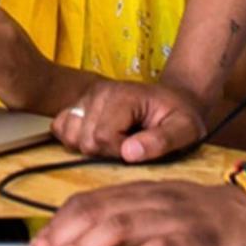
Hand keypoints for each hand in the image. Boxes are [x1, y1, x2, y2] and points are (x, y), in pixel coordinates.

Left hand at [16, 180, 245, 245]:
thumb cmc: (209, 218)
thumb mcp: (164, 210)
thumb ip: (129, 218)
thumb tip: (82, 239)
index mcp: (141, 192)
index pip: (88, 202)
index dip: (55, 224)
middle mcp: (152, 200)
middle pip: (96, 212)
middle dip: (58, 237)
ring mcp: (175, 218)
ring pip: (120, 226)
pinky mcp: (197, 239)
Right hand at [53, 77, 207, 161]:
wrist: (176, 98)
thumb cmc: (181, 115)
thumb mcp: (184, 129)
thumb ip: (161, 141)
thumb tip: (129, 153)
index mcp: (123, 95)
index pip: (102, 137)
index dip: (119, 153)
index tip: (139, 150)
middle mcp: (98, 92)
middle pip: (85, 140)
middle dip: (107, 153)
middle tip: (131, 146)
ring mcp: (86, 96)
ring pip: (70, 136)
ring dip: (91, 147)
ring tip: (116, 142)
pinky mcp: (78, 104)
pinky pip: (61, 127)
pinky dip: (75, 140)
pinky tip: (99, 139)